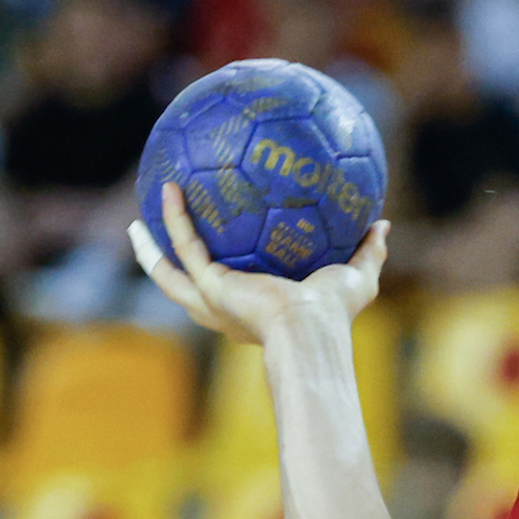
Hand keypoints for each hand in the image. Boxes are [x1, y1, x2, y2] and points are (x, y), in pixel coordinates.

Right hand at [130, 183, 388, 343]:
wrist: (312, 330)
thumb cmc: (334, 314)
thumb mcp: (357, 276)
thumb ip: (368, 251)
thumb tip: (383, 223)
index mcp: (254, 311)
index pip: (232, 292)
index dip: (223, 274)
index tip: (220, 250)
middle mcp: (226, 311)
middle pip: (185, 289)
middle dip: (168, 269)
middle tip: (158, 244)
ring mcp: (212, 303)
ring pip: (168, 277)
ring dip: (149, 252)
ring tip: (135, 226)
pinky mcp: (209, 288)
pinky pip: (184, 246)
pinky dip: (174, 218)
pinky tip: (169, 188)